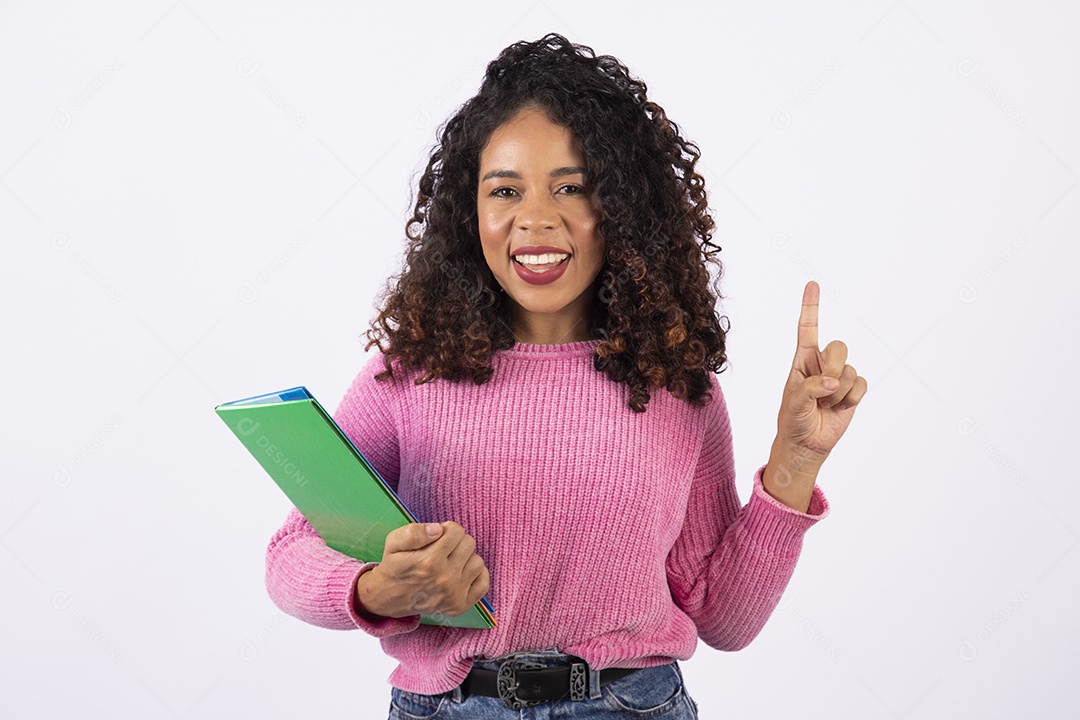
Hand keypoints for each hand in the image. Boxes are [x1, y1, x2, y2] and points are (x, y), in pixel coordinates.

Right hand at [355, 521, 489, 618]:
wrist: (389, 598)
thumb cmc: (395, 566)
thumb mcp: (394, 542)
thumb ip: (414, 532)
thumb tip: (439, 529)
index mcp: (429, 561)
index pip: (457, 530)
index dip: (447, 529)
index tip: (438, 537)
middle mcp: (444, 579)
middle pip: (469, 543)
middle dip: (456, 542)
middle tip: (443, 550)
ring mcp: (454, 594)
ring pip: (478, 561)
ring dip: (465, 558)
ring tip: (450, 562)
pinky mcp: (460, 605)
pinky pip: (483, 583)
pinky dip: (476, 576)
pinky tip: (461, 574)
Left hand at [775, 280, 867, 464]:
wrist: (806, 443)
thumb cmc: (793, 419)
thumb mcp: (794, 402)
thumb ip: (811, 387)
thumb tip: (833, 382)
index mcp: (802, 360)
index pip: (808, 328)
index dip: (811, 306)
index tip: (813, 284)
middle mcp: (822, 364)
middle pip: (839, 347)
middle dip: (832, 367)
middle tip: (821, 389)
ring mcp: (839, 377)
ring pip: (850, 370)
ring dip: (838, 392)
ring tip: (825, 405)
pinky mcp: (852, 391)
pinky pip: (861, 385)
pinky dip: (851, 398)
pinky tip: (839, 407)